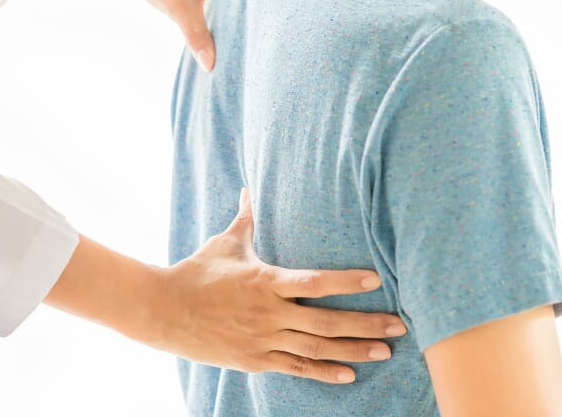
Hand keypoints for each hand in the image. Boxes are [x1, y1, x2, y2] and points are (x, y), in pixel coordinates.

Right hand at [152, 188, 406, 383]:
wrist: (162, 312)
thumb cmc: (197, 271)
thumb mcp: (225, 242)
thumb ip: (247, 217)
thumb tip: (252, 187)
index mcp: (265, 281)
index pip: (313, 281)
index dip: (346, 281)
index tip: (376, 280)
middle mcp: (268, 313)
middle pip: (325, 321)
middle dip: (366, 325)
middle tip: (400, 326)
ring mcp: (263, 339)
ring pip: (316, 348)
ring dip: (353, 350)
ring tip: (386, 352)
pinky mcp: (255, 360)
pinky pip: (295, 368)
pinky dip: (323, 372)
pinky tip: (349, 375)